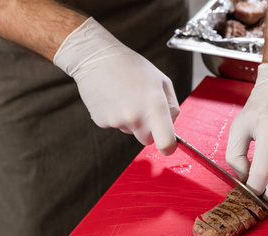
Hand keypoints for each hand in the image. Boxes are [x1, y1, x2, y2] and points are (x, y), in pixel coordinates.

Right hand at [53, 18, 179, 154]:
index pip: (166, 143)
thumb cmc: (132, 66)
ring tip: (126, 96)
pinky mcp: (101, 121)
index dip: (168, 147)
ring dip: (131, 120)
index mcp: (155, 106)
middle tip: (143, 107)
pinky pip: (114, 125)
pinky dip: (115, 115)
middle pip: (147, 139)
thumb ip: (171, 106)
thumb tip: (171, 125)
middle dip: (149, 129)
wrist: (96, 57)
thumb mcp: (161, 80)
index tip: (168, 144)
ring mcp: (117, 121)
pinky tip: (113, 97)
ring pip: (130, 131)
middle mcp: (136, 117)